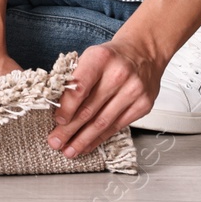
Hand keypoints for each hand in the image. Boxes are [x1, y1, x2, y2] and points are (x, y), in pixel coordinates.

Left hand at [47, 38, 163, 158]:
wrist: (144, 52)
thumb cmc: (112, 57)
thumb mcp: (90, 57)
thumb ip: (75, 78)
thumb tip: (56, 108)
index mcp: (100, 58)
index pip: (79, 88)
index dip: (66, 108)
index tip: (57, 121)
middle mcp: (118, 74)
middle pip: (89, 109)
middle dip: (70, 130)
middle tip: (56, 142)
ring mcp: (133, 91)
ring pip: (103, 122)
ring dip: (83, 139)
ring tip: (70, 150)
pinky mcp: (143, 105)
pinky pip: (117, 126)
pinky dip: (100, 138)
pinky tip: (88, 144)